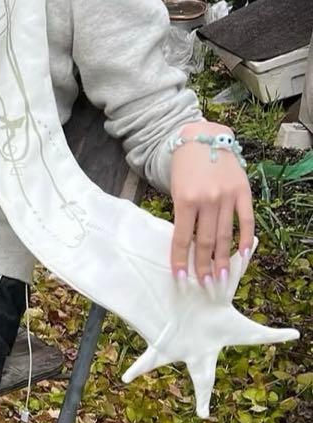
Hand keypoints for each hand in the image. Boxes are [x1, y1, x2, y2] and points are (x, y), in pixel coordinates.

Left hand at [169, 119, 254, 288]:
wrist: (201, 138)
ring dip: (223, 259)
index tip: (180, 276)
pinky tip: (244, 254)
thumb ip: (182, 214)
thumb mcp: (175, 189)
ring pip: (225, 235)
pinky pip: (246, 220)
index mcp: (185, 200)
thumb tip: (188, 245)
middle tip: (203, 284)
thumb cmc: (183, 167)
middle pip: (205, 241)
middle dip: (204, 265)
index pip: (181, 237)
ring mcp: (227, 196)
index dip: (180, 258)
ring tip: (221, 278)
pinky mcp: (242, 192)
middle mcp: (207, 200)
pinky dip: (246, 238)